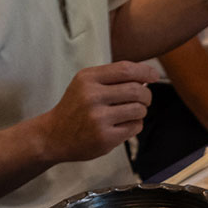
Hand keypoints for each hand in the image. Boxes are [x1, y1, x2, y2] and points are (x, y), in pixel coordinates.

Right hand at [42, 62, 159, 162]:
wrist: (53, 136)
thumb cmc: (75, 108)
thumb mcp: (85, 85)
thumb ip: (112, 78)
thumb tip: (146, 76)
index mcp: (88, 78)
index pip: (126, 69)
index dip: (145, 71)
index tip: (154, 76)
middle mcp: (92, 96)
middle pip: (137, 90)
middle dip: (146, 95)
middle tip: (144, 99)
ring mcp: (99, 118)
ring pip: (139, 109)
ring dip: (141, 111)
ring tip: (131, 113)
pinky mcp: (105, 137)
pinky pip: (135, 127)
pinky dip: (135, 125)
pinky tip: (124, 125)